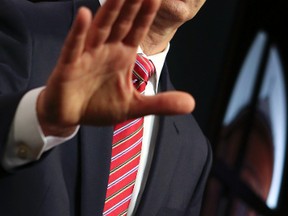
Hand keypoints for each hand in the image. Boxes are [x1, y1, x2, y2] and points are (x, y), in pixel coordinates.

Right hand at [37, 0, 194, 135]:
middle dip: (132, 3)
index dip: (147, 14)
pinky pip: (74, 47)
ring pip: (101, 29)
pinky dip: (79, 32)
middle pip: (121, 23)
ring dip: (110, 11)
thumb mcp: (134, 106)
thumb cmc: (99, 106)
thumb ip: (160, 103)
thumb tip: (191, 103)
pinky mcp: (69, 66)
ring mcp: (87, 56)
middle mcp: (106, 51)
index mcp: (122, 57)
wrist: (70, 116)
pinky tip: (85, 15)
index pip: (138, 31)